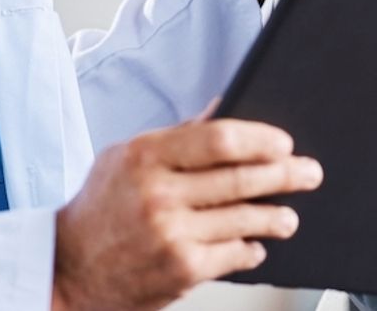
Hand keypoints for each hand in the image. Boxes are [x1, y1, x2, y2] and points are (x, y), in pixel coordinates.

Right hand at [49, 117, 324, 310]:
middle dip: (286, 174)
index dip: (261, 139)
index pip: (219, 139)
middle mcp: (158, 193)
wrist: (67, 269)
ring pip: (245, 219)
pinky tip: (256, 246)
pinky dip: (251, 249)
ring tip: (288, 216)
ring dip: (276, 216)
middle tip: (309, 172)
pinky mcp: (181, 270)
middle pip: (241, 177)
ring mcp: (171, 234)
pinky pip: (233, 254)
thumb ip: (177, 136)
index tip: (284, 143)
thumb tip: (223, 107)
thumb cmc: (100, 209)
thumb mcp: (125, 158)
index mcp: (146, 155)